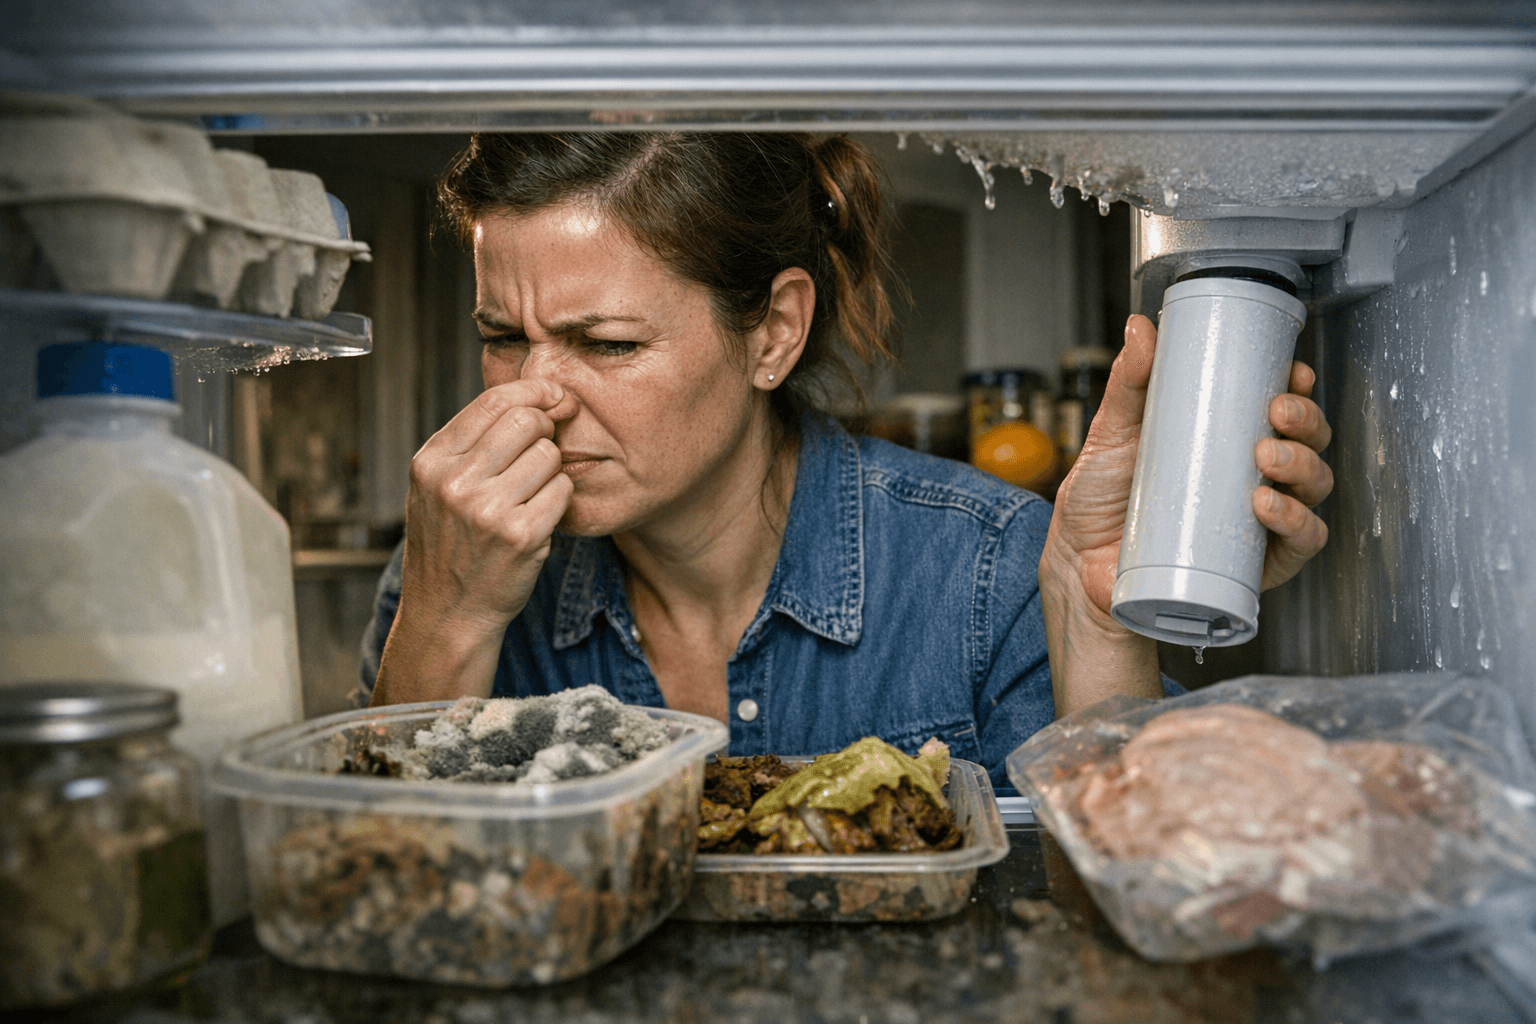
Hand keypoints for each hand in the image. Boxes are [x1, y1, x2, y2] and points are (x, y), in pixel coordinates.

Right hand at [373, 379, 575, 704]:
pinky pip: (563, 491)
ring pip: (550, 454)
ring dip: (552, 471)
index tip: (558, 398)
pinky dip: (560, 502)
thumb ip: (472, 444)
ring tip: (531, 496)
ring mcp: (487, 510)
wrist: (447, 613)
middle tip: (546, 451)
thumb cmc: (451, 545)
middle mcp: (454, 481)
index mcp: (432, 461)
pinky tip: (539, 520)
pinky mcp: (521, 536)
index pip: (495, 400)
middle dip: (547, 429)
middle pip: (528, 420)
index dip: (536, 392)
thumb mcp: (437, 488)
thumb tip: (534, 398)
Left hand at [1039, 314, 1332, 714]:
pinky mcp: (1253, 565)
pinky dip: (1296, 523)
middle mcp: (1251, 480)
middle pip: (1307, 445)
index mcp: (1226, 444)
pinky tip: (1266, 506)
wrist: (1077, 566)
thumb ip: (1129, 383)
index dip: (1299, 389)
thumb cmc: (1098, 502)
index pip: (1282, 412)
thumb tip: (1140, 328)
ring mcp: (1256, 523)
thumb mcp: (1112, 434)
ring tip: (1268, 456)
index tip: (1293, 372)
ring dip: (1303, 467)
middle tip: (1278, 413)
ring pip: (1312, 490)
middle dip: (1306, 423)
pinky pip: (1299, 545)